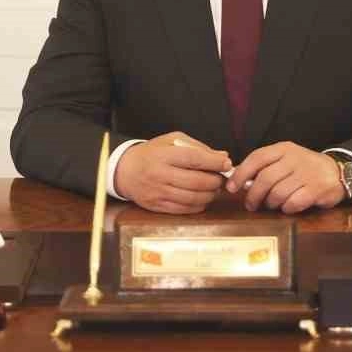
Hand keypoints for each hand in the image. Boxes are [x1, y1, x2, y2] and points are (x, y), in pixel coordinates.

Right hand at [115, 132, 231, 214]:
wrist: (125, 171)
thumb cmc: (152, 153)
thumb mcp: (171, 141)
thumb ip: (197, 147)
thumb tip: (222, 157)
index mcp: (164, 155)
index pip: (194, 159)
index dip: (214, 163)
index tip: (226, 164)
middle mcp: (160, 175)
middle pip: (196, 182)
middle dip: (215, 181)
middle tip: (221, 178)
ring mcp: (158, 193)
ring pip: (193, 198)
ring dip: (209, 195)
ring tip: (213, 189)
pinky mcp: (157, 207)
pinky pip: (184, 210)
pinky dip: (198, 205)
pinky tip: (202, 198)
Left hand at [226, 142, 344, 213]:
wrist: (336, 172)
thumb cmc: (304, 168)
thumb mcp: (285, 159)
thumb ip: (265, 167)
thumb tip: (238, 180)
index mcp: (284, 149)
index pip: (257, 158)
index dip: (241, 173)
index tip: (231, 187)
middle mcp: (294, 159)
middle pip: (265, 178)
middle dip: (253, 195)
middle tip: (250, 204)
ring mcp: (307, 174)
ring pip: (278, 193)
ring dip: (270, 203)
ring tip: (271, 205)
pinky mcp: (317, 189)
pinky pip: (293, 203)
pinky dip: (286, 208)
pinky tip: (287, 207)